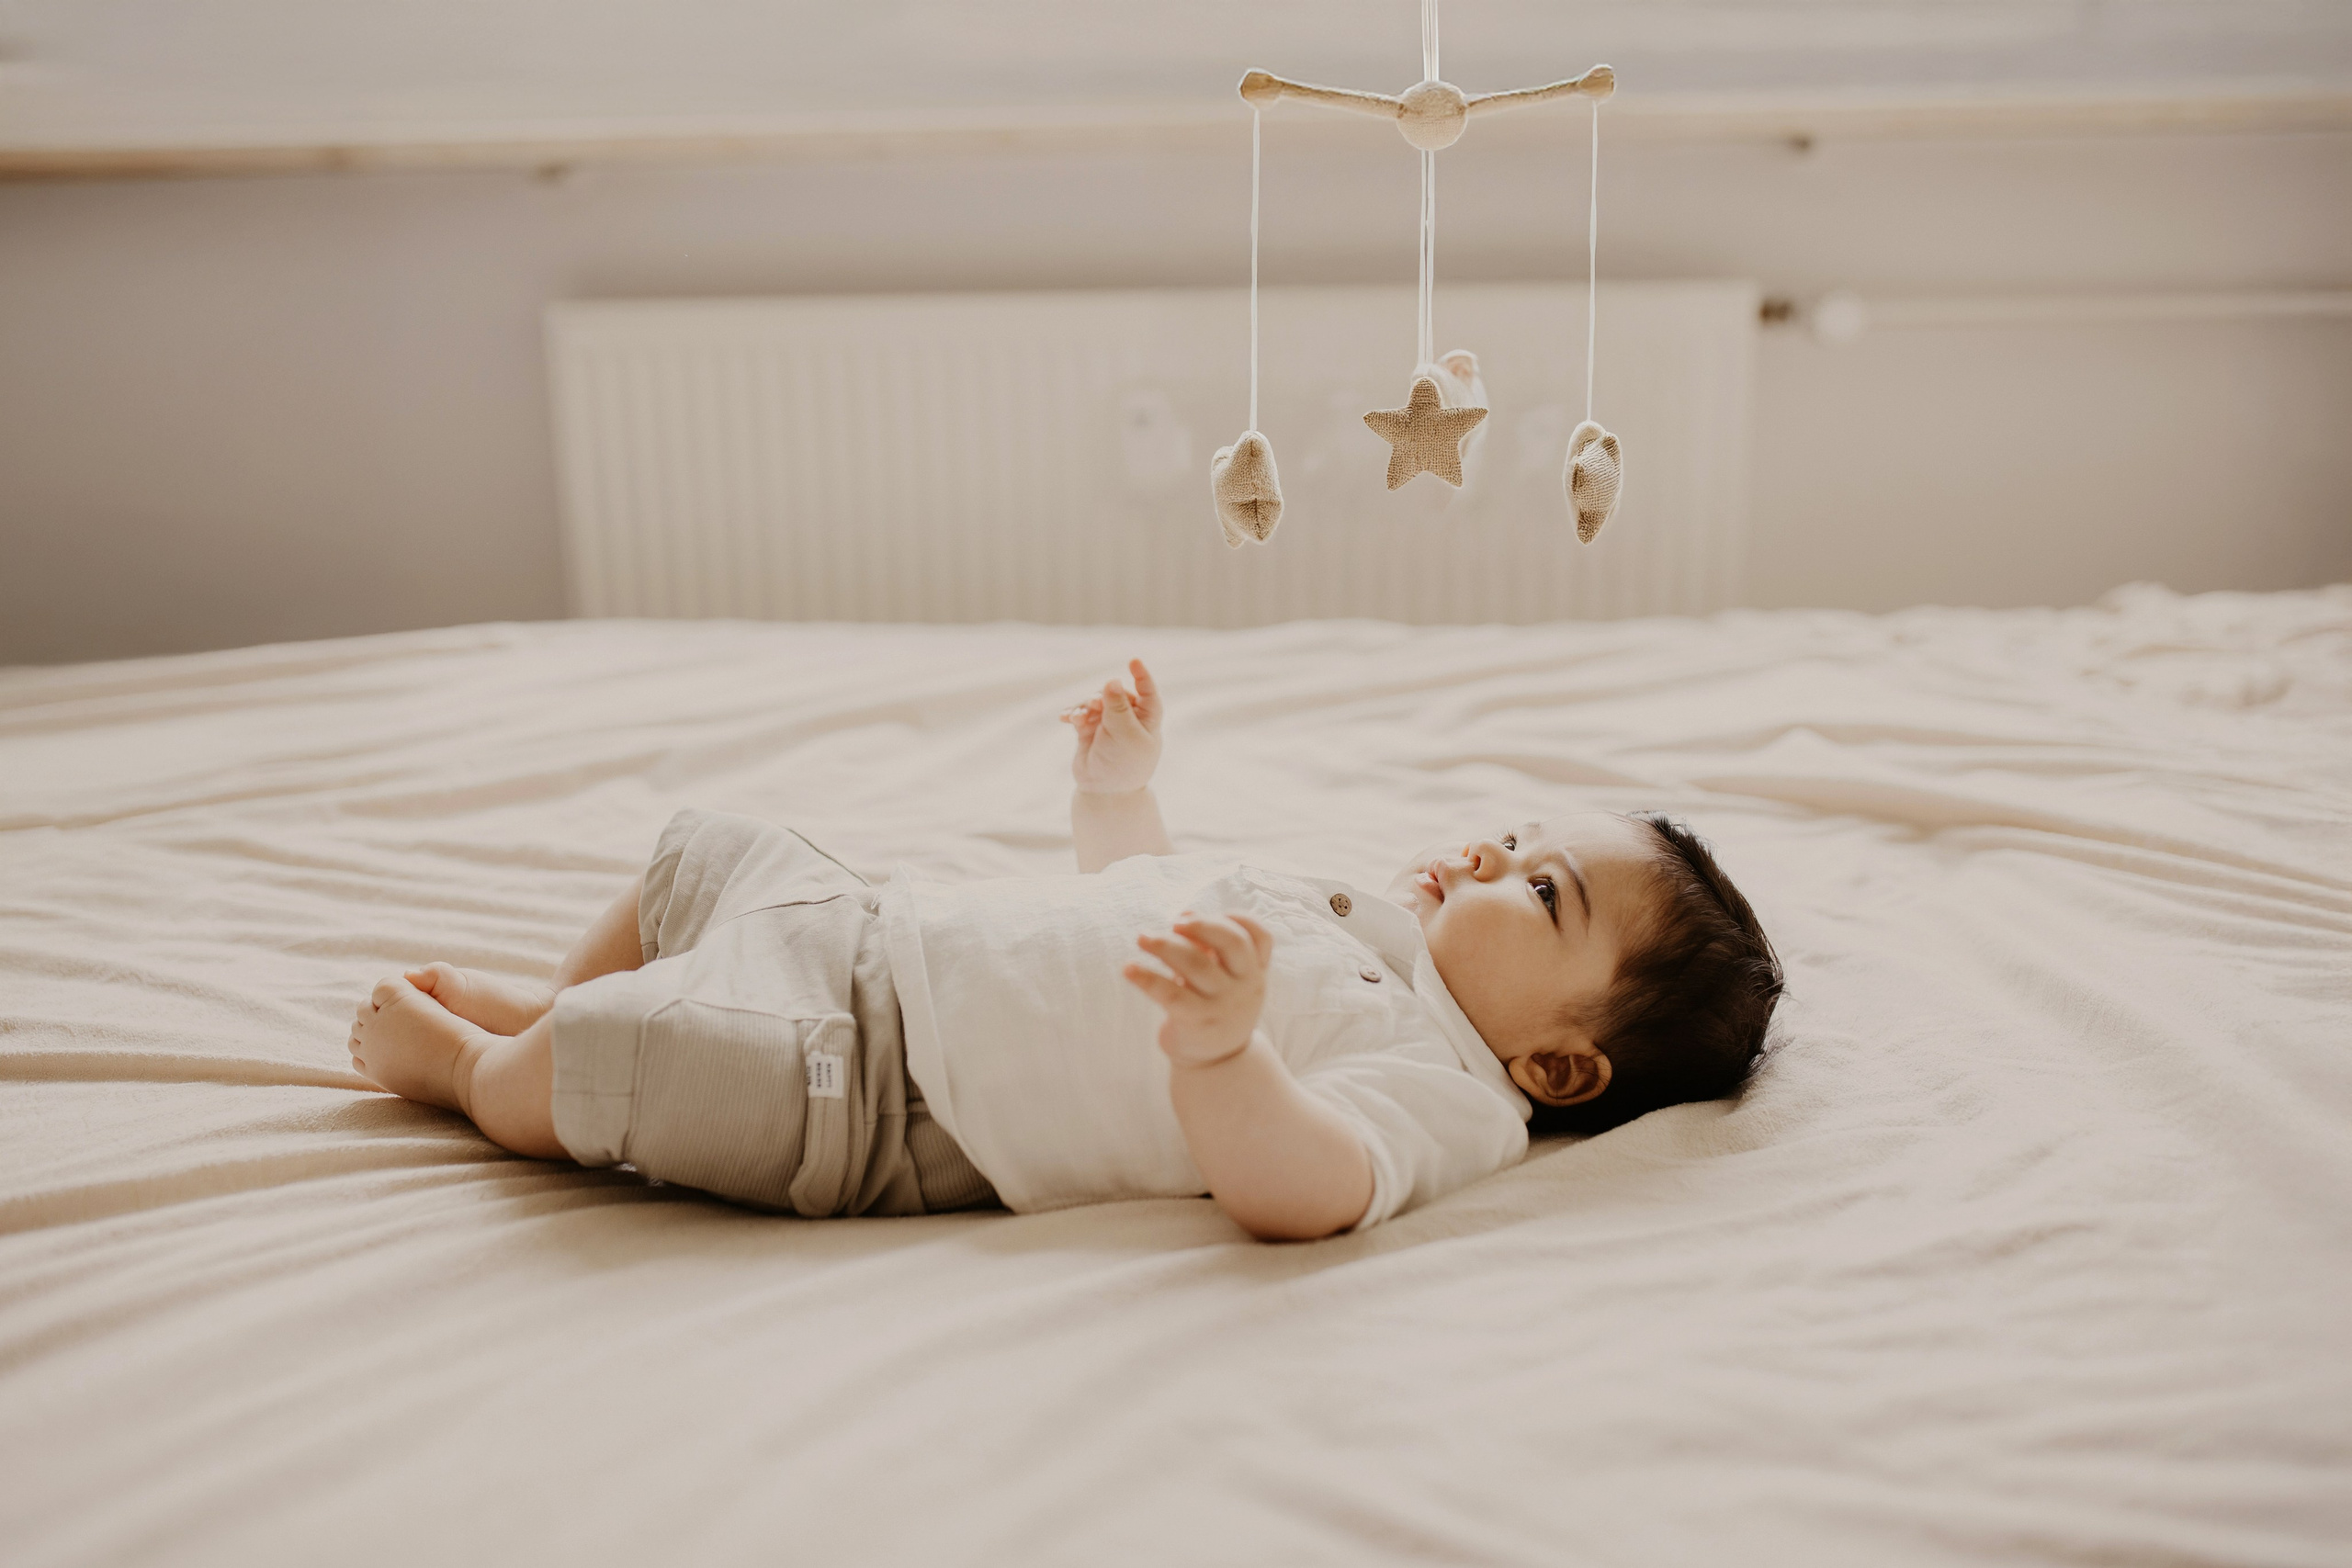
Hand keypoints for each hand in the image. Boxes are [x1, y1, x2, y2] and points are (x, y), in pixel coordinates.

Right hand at [1062, 658, 1162, 795]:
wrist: (1105, 793)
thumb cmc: (1124, 765)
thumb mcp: (1125, 734)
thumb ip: (1117, 706)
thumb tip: (1112, 680)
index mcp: (1147, 719)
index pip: (1147, 691)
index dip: (1141, 675)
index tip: (1134, 661)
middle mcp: (1128, 719)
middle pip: (1114, 693)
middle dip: (1102, 696)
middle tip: (1094, 704)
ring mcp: (1107, 724)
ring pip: (1094, 701)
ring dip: (1084, 705)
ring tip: (1078, 717)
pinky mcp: (1089, 731)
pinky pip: (1080, 714)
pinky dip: (1073, 714)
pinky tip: (1065, 718)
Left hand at [1122, 911, 1274, 1067]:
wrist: (1215, 1062)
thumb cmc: (1215, 1006)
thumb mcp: (1223, 978)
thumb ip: (1211, 947)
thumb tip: (1185, 914)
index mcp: (1254, 971)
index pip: (1260, 936)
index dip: (1234, 918)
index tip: (1194, 914)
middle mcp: (1246, 986)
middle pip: (1232, 943)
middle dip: (1202, 924)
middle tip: (1173, 921)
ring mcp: (1223, 1005)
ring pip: (1196, 964)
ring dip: (1165, 945)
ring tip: (1141, 938)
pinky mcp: (1197, 1022)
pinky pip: (1170, 994)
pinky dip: (1147, 978)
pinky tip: (1128, 969)